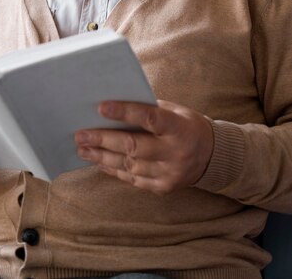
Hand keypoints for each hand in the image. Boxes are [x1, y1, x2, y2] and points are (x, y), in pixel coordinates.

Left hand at [74, 99, 213, 194]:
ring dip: (102, 157)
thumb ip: (149, 108)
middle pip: (133, 146)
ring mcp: (169, 173)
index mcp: (180, 128)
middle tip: (81, 135)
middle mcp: (175, 153)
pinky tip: (99, 162)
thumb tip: (114, 105)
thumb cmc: (186, 125)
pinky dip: (114, 170)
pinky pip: (133, 179)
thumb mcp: (175, 111)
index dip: (124, 112)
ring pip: (129, 165)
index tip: (101, 107)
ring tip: (83, 149)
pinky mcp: (163, 188)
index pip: (149, 118)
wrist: (213, 156)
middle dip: (103, 140)